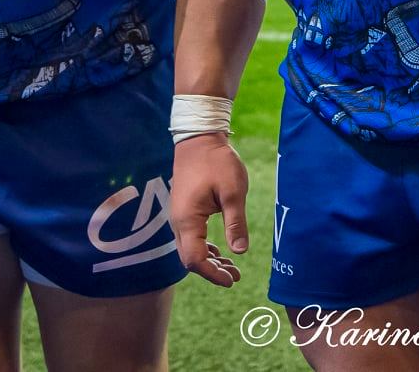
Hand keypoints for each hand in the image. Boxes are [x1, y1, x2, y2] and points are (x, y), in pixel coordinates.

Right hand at [170, 133, 248, 286]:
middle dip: (212, 270)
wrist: (199, 138)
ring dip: (210, 260)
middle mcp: (178, 221)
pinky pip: (191, 237)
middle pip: (190, 258)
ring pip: (190, 248)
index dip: (212, 274)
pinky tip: (220, 250)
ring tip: (232, 267)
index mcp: (188, 219)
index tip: (232, 279)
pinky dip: (205, 247)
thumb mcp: (233, 192)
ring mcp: (179, 215)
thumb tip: (240, 251)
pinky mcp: (184, 210)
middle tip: (236, 276)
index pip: (194, 259)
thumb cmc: (217, 162)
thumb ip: (236, 223)